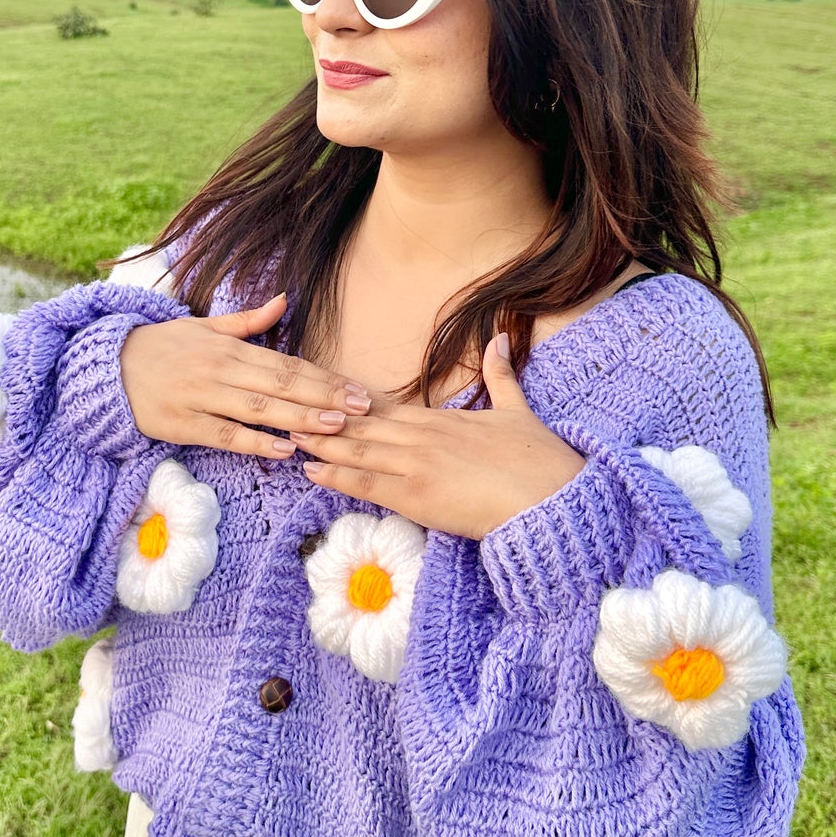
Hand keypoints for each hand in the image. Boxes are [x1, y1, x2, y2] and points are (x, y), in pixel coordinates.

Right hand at [120, 292, 372, 457]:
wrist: (106, 369)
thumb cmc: (162, 348)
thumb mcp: (203, 327)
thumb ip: (248, 320)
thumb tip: (285, 301)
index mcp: (228, 347)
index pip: (286, 363)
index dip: (324, 377)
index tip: (356, 389)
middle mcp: (219, 370)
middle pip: (280, 386)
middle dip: (324, 398)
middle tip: (361, 410)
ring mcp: (201, 398)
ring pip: (258, 410)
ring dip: (299, 419)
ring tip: (336, 427)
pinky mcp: (183, 425)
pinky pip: (224, 436)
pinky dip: (255, 444)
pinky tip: (284, 451)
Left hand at [293, 334, 584, 539]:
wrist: (553, 499)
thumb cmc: (538, 460)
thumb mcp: (517, 411)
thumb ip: (500, 376)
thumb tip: (500, 338)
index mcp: (439, 420)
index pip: (382, 408)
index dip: (346, 402)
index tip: (317, 391)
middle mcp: (421, 437)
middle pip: (359, 425)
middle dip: (320, 417)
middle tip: (282, 406)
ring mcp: (416, 465)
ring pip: (356, 450)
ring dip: (318, 442)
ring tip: (284, 431)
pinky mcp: (417, 496)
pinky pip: (368, 485)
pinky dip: (336, 478)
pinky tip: (310, 472)